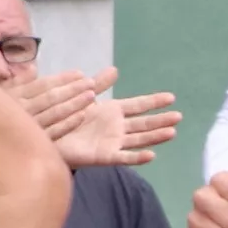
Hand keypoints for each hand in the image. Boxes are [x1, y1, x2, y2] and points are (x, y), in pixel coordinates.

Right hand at [16, 64, 106, 139]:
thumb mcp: (3, 96)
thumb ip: (19, 82)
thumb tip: (33, 68)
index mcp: (15, 95)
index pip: (43, 84)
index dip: (62, 78)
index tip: (80, 74)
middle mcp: (21, 109)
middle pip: (51, 97)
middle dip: (72, 89)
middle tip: (91, 83)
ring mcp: (28, 128)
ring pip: (54, 113)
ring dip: (74, 103)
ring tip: (92, 96)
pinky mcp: (34, 145)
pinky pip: (53, 132)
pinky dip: (68, 124)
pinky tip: (82, 116)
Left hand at [47, 84, 180, 170]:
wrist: (48, 137)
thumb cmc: (65, 118)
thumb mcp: (83, 97)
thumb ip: (99, 85)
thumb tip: (115, 70)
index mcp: (113, 112)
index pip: (139, 105)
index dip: (154, 101)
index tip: (171, 97)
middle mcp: (117, 128)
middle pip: (144, 123)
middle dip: (161, 120)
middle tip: (179, 116)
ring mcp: (113, 143)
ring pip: (139, 139)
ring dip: (156, 136)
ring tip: (172, 132)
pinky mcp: (104, 157)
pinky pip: (124, 158)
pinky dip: (137, 158)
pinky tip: (152, 155)